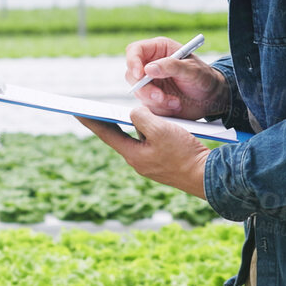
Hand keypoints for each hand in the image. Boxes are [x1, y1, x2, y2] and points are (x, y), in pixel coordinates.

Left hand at [77, 106, 208, 199]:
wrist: (208, 176)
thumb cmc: (184, 153)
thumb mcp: (160, 129)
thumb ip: (142, 117)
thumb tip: (134, 113)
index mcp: (133, 155)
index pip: (106, 134)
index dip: (91, 121)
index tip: (77, 111)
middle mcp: (138, 162)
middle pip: (122, 136)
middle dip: (114, 121)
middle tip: (99, 108)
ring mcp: (150, 164)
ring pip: (140, 138)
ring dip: (141, 125)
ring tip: (140, 112)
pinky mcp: (163, 164)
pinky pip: (153, 143)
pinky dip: (154, 131)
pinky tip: (163, 124)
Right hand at [123, 36, 225, 120]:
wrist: (211, 98)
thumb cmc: (204, 78)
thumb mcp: (192, 69)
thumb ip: (171, 66)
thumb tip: (148, 69)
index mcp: (159, 50)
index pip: (135, 50)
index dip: (133, 61)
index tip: (140, 75)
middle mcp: (151, 64)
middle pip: (132, 74)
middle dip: (144, 88)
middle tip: (160, 96)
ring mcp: (150, 82)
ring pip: (138, 92)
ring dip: (156, 100)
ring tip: (176, 102)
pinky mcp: (152, 98)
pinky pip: (146, 105)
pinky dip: (160, 108)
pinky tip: (175, 105)